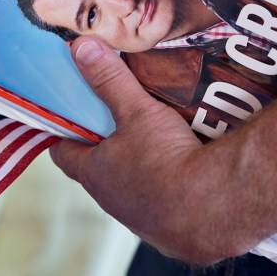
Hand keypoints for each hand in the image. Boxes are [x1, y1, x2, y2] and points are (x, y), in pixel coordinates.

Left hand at [48, 37, 262, 263]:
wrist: (212, 207)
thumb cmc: (164, 160)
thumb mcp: (137, 111)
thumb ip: (110, 80)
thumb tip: (80, 47)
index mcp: (93, 172)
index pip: (64, 153)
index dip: (65, 133)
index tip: (71, 116)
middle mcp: (111, 199)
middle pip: (100, 168)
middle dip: (109, 145)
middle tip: (125, 119)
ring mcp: (140, 217)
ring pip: (133, 186)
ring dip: (142, 166)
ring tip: (161, 138)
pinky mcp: (171, 228)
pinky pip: (165, 201)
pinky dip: (171, 184)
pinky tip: (189, 165)